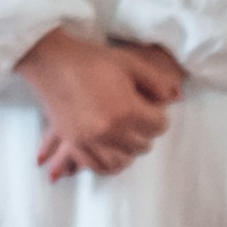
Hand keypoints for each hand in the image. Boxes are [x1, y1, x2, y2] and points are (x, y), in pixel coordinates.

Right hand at [18, 27, 174, 180]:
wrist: (52, 62)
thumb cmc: (92, 60)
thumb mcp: (130, 63)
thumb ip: (156, 82)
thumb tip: (174, 98)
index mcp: (127, 109)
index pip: (159, 126)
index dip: (158, 115)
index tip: (150, 107)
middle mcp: (110, 130)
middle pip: (142, 145)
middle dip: (144, 131)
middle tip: (138, 118)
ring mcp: (90, 139)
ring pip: (122, 160)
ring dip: (128, 150)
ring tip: (126, 136)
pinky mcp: (74, 142)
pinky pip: (97, 166)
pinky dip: (108, 164)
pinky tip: (112, 153)